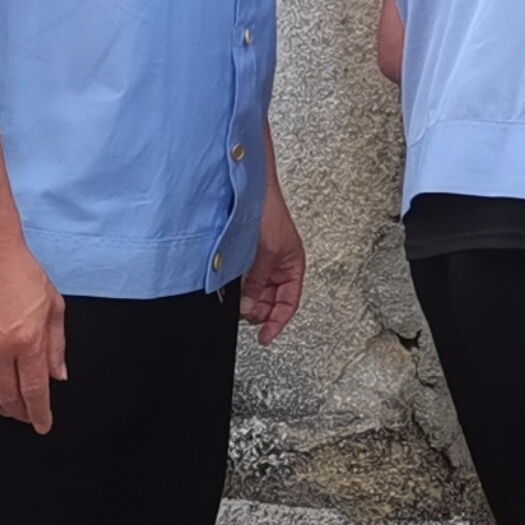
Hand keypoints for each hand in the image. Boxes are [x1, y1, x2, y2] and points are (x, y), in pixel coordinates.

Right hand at [0, 237, 67, 431]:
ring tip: (4, 408)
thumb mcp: (53, 306)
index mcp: (27, 342)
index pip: (34, 391)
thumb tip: (57, 375)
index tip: (43, 423)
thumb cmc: (20, 273)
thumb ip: (56, 345)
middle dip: (19, 412)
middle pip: (8, 398)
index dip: (39, 413)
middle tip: (25, 414)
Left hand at [245, 178, 306, 346]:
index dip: (278, 322)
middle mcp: (278, 265)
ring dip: (248, 300)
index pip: (289, 302)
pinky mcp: (246, 256)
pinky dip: (239, 288)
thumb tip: (248, 306)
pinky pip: (244, 280)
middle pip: (272, 301)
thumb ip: (258, 280)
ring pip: (256, 292)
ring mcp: (261, 261)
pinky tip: (232, 289)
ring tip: (239, 301)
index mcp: (293, 265)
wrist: (250, 188)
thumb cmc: (269, 210)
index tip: (266, 337)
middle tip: (246, 314)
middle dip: (260, 311)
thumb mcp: (268, 251)